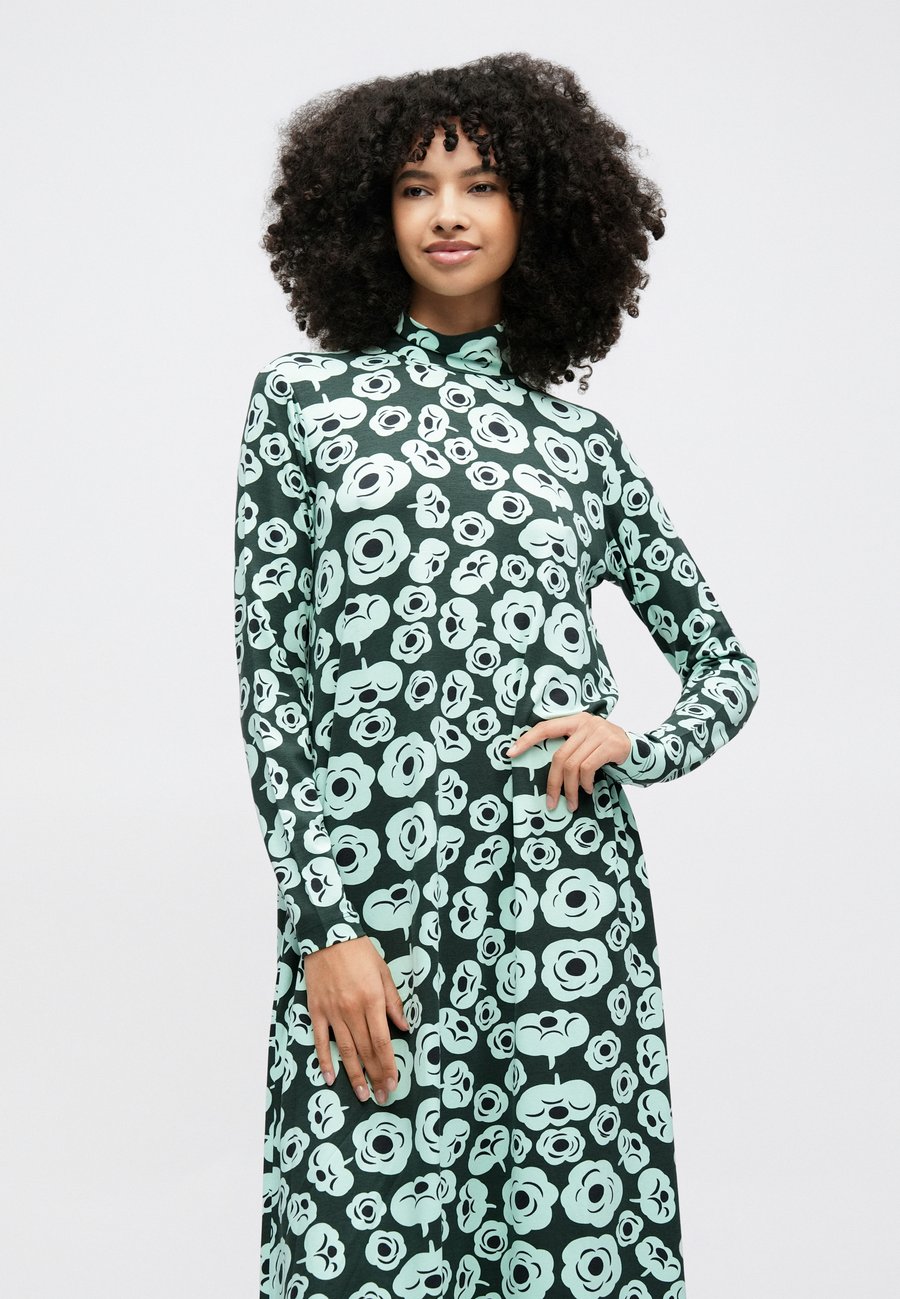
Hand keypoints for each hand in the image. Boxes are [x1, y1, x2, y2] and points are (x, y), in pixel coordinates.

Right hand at [304, 935, 408, 1103]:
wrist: (328, 935)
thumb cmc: (360, 952)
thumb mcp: (384, 972)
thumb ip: (394, 1002)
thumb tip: (404, 1028)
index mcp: (372, 1000)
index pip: (383, 1041)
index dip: (388, 1065)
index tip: (394, 1083)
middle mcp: (352, 1010)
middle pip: (366, 1050)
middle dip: (376, 1076)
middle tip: (382, 1097)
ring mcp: (332, 1012)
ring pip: (345, 1051)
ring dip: (354, 1075)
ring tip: (363, 1095)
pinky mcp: (317, 1011)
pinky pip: (321, 1041)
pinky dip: (325, 1061)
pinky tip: (331, 1078)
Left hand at [506, 713, 631, 810]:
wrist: (639, 750)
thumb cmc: (605, 750)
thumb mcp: (586, 742)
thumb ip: (569, 748)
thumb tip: (546, 773)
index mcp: (575, 720)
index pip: (545, 727)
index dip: (526, 740)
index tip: (510, 753)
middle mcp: (585, 723)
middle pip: (559, 756)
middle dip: (553, 783)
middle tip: (551, 803)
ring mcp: (599, 732)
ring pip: (573, 765)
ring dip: (570, 789)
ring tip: (573, 801)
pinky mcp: (610, 745)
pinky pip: (588, 768)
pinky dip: (585, 783)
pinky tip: (589, 790)